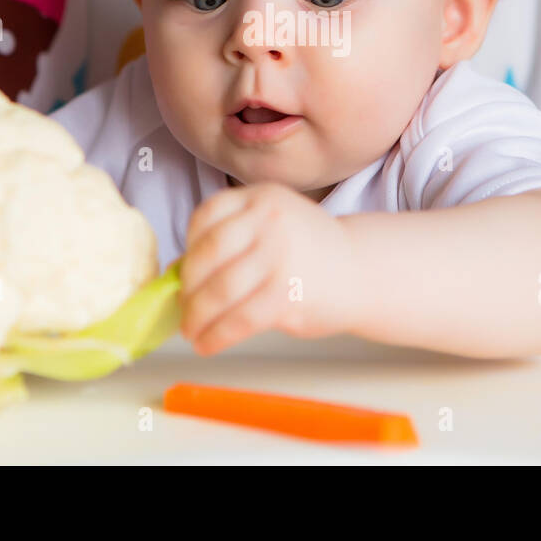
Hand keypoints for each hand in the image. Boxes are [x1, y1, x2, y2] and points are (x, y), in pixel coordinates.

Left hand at [179, 181, 357, 355]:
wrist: (361, 271)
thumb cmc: (310, 253)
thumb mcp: (274, 224)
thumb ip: (234, 239)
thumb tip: (179, 273)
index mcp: (263, 197)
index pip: (206, 215)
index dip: (188, 246)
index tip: (183, 270)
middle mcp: (270, 220)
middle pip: (209, 254)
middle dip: (188, 287)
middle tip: (183, 307)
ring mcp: (280, 255)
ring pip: (220, 290)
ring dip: (197, 317)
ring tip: (191, 331)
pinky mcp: (286, 293)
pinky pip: (239, 318)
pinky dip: (217, 335)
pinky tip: (208, 343)